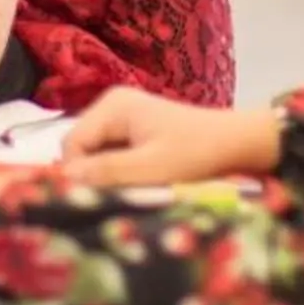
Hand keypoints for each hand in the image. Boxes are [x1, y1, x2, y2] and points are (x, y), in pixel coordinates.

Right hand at [59, 87, 283, 187]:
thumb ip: (107, 172)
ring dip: (109, 177)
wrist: (240, 144)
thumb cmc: (198, 153)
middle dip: (95, 175)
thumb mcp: (151, 168)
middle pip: (82, 149)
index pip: (71, 144)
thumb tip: (63, 178)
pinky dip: (121, 173)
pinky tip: (140, 183)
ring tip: (133, 190)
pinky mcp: (136, 131)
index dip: (78, 174)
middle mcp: (113, 105)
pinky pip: (113, 156)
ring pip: (97, 155)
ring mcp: (124, 117)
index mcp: (113, 106)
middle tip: (120, 196)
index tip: (99, 199)